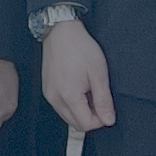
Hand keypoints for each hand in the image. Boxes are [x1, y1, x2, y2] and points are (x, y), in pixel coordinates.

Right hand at [40, 19, 114, 135]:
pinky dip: (72, 105)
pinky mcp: (47, 89)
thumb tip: (108, 120)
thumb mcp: (99, 74)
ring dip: (81, 112)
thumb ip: (104, 101)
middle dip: (90, 118)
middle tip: (100, 100)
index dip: (100, 120)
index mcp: (69, 96)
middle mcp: (55, 99)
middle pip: (75, 124)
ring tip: (89, 92)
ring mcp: (49, 94)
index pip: (86, 124)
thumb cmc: (80, 48)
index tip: (107, 108)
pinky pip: (60, 107)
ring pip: (67, 117)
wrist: (61, 32)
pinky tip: (79, 89)